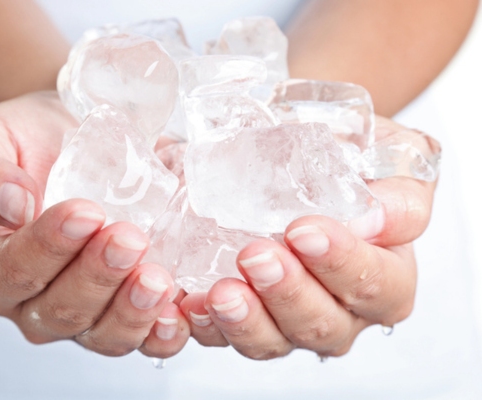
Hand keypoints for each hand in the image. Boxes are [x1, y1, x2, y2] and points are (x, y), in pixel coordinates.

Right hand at [0, 91, 188, 357]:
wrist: (74, 139)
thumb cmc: (28, 142)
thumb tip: (11, 206)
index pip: (11, 272)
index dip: (48, 248)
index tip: (85, 212)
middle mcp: (33, 302)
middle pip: (62, 311)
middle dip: (98, 278)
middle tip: (129, 240)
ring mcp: (86, 314)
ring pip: (106, 335)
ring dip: (134, 311)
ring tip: (158, 278)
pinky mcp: (130, 310)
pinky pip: (149, 338)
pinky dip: (167, 331)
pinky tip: (184, 309)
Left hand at [179, 116, 435, 358]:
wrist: (298, 153)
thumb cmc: (349, 160)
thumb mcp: (391, 159)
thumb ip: (400, 190)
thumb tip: (379, 218)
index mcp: (385, 275)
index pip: (379, 286)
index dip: (344, 265)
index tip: (304, 231)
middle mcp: (339, 308)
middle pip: (323, 325)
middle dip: (287, 293)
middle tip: (257, 255)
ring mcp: (287, 319)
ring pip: (273, 341)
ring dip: (246, 319)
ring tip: (221, 291)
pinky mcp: (244, 318)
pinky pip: (223, 336)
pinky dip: (206, 324)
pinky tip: (191, 303)